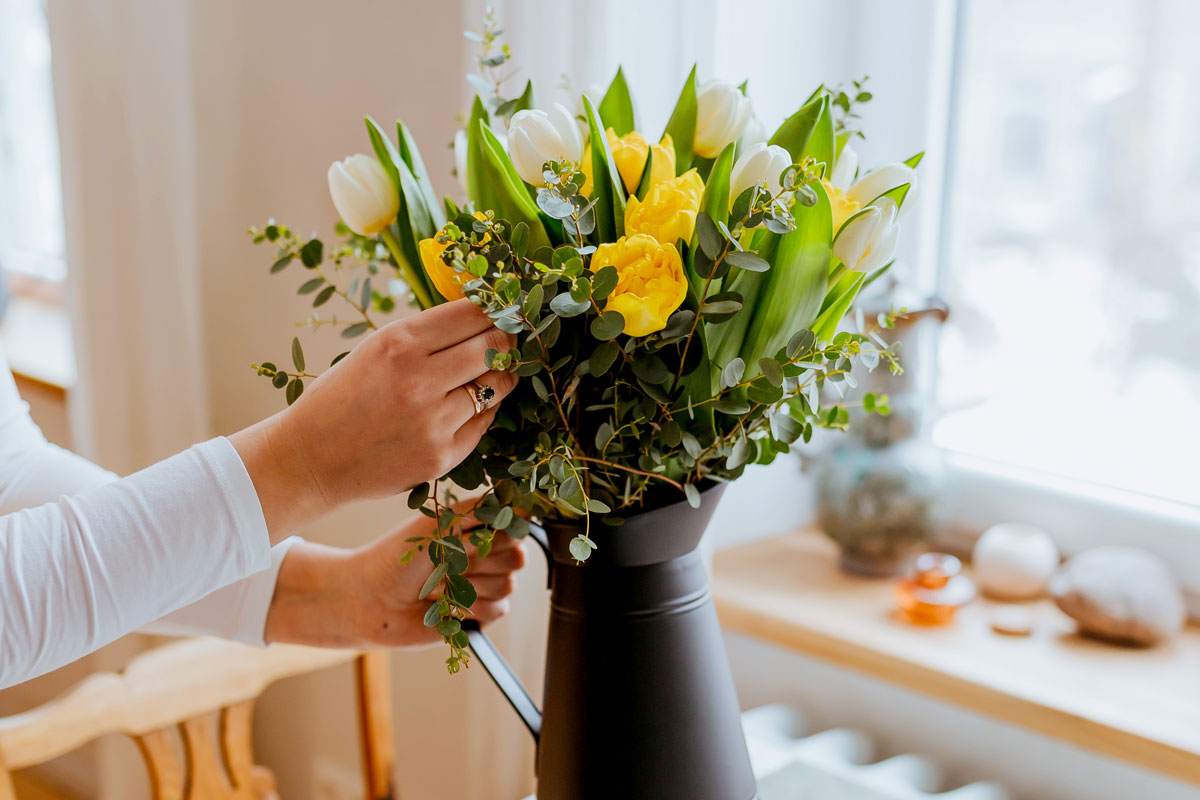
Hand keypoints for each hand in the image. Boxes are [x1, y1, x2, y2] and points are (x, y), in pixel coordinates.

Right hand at [231, 299, 515, 540]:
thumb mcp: (374, 349)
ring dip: (503, 373)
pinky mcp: (443, 455)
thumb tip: (480, 316)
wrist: (311, 459)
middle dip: (507, 337)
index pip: (470, 313)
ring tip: (498, 369)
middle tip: (511, 336)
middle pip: (493, 345)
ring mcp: (434, 421)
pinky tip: (473, 403)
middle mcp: (419, 380)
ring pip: (498, 385)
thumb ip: (424, 336)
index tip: (504, 307)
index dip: (495, 307)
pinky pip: (484, 421)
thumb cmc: (342, 397)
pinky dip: (485, 409)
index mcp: (398, 344)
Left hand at [262, 500, 525, 647]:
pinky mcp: (476, 615)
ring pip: (508, 585)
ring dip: (472, 585)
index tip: (470, 536)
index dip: (500, 533)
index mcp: (474, 530)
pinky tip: (445, 606)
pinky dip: (472, 608)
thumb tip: (519, 505)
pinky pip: (499, 610)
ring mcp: (481, 586)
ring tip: (440, 585)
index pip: (514, 527)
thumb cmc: (398, 557)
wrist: (371, 600)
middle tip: (450, 562)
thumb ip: (479, 511)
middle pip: (516, 557)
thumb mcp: (437, 524)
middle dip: (483, 561)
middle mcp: (482, 557)